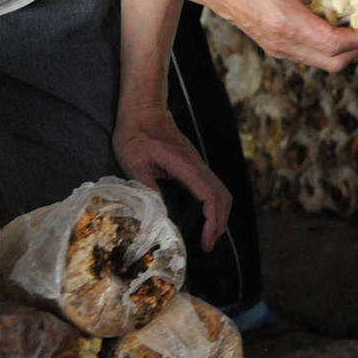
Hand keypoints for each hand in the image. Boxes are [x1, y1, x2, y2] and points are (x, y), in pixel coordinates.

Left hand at [112, 102, 231, 250]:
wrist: (144, 112)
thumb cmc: (136, 135)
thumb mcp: (134, 162)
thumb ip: (148, 187)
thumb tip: (158, 214)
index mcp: (186, 166)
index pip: (210, 196)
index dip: (212, 220)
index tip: (206, 240)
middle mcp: (198, 166)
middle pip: (223, 196)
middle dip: (220, 223)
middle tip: (208, 245)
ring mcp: (198, 166)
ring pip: (221, 192)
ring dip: (220, 215)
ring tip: (209, 236)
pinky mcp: (194, 167)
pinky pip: (212, 188)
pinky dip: (214, 206)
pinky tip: (204, 217)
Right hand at [204, 0, 357, 70]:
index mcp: (285, 22)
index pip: (335, 43)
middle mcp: (281, 41)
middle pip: (334, 62)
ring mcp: (275, 46)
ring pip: (321, 61)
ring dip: (344, 46)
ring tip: (355, 20)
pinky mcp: (272, 43)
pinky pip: (308, 53)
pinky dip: (327, 43)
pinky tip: (332, 18)